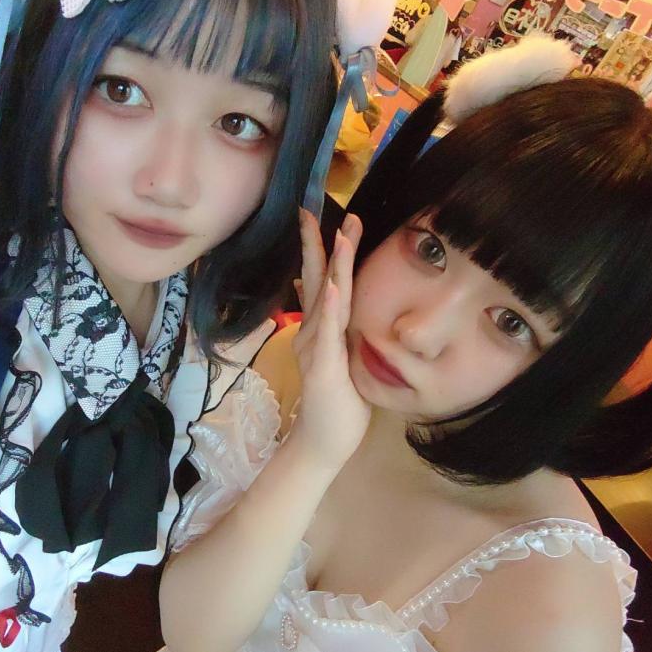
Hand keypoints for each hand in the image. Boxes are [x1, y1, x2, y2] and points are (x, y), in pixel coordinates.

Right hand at [291, 210, 371, 471]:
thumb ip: (327, 324)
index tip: (327, 216)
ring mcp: (316, 348)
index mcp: (320, 328)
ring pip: (326, 300)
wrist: (323, 441)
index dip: (323, 248)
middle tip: (313, 209)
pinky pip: (328, 333)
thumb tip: (316, 290)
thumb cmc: (336, 401)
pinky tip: (335, 286)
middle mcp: (314, 332)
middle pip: (318, 280)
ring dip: (332, 266)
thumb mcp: (335, 355)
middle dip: (320, 244)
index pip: (322, 281)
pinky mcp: (323, 367)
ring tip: (338, 235)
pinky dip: (331, 308)